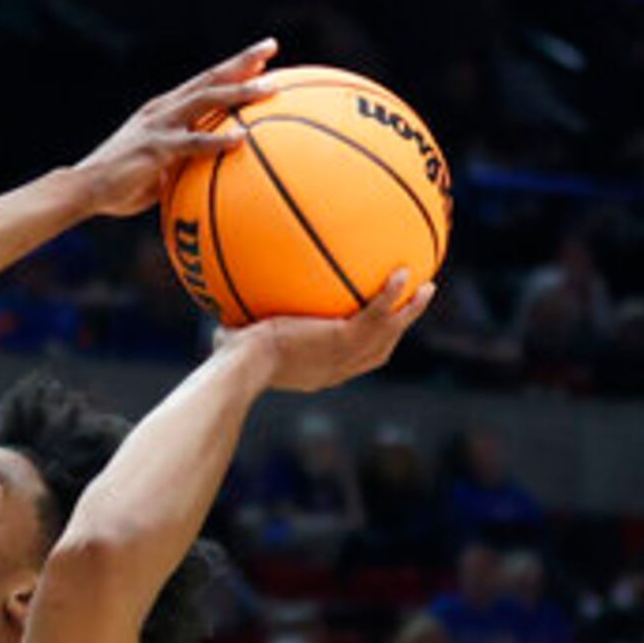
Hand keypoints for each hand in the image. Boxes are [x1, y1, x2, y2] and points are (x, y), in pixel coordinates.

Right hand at [74, 40, 276, 215]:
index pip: (205, 81)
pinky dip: (218, 140)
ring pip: (206, 100)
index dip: (233, 67)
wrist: (84, 188)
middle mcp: (164, 109)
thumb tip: (213, 172)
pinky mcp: (156, 148)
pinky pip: (193, 143)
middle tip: (271, 46)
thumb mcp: (160, 166)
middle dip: (242, 61)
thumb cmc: (123, 184)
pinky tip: (242, 139)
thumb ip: (185, 161)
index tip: (262, 57)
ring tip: (269, 87)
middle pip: (210, 77)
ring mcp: (159, 126)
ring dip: (239, 91)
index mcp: (165, 109)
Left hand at [227, 270, 432, 392]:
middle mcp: (338, 369)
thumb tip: (216, 319)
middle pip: (380, 349)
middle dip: (399, 328)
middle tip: (413, 305)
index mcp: (320, 372)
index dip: (367, 346)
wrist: (244, 368)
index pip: (351, 361)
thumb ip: (235, 334)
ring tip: (427, 287)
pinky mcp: (344, 339)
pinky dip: (391, 294)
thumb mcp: (235, 347)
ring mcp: (344, 355)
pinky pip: (376, 312)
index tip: (373, 328)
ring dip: (410, 311)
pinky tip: (404, 270)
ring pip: (390, 333)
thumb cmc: (230, 363)